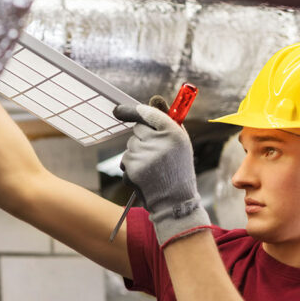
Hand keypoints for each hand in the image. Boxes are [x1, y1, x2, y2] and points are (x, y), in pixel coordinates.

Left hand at [113, 103, 210, 246]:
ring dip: (137, 154)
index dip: (133, 110)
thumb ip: (167, 121)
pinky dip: (132, 168)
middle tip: (156, 153)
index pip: (149, 114)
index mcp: (174, 133)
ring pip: (130, 145)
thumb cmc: (178, 170)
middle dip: (142, 138)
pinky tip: (145, 177)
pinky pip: (125, 160)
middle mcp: (160, 142)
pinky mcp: (134, 168)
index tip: (119, 110)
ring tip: (153, 169)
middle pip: (137, 128)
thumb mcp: (180, 144)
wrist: (175, 202)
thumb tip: (154, 98)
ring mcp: (145, 155)